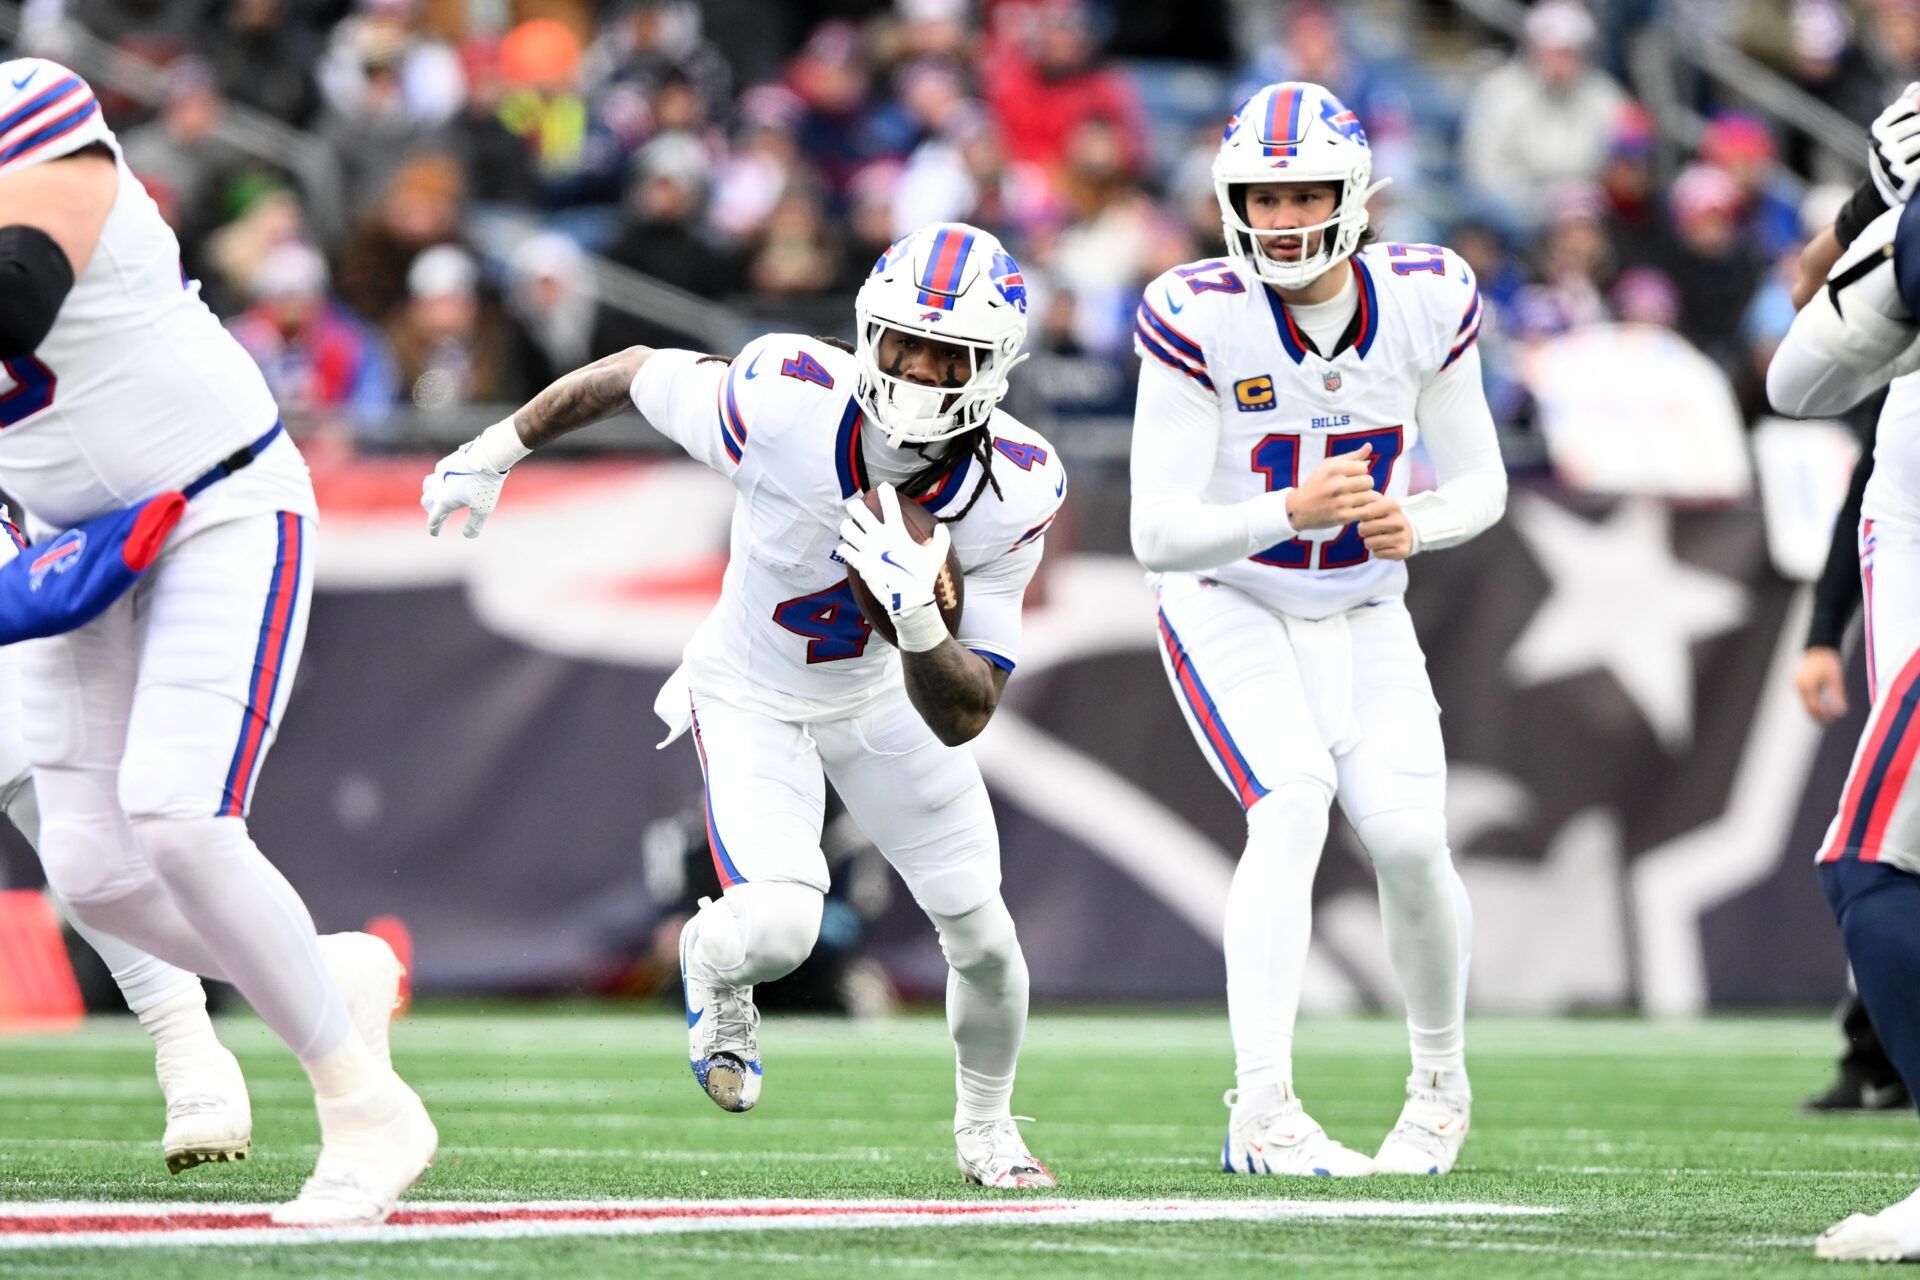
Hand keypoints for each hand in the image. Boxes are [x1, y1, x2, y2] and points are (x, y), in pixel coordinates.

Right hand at [421, 442, 508, 538]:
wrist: (488, 457)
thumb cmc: (486, 485)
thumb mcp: (483, 509)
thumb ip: (474, 524)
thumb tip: (468, 535)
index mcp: (445, 501)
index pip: (434, 519)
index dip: (434, 528)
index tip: (435, 533)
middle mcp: (438, 487)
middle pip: (427, 502)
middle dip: (431, 511)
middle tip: (440, 517)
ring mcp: (440, 474)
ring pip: (427, 486)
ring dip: (430, 494)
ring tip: (436, 498)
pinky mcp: (446, 463)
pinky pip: (436, 473)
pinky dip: (438, 480)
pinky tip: (446, 480)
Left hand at [836, 483, 952, 617]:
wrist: (908, 600)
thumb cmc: (922, 577)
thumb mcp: (937, 556)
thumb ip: (942, 538)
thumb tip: (941, 527)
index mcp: (896, 533)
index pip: (890, 504)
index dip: (885, 491)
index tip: (883, 487)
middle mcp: (878, 537)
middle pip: (858, 509)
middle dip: (855, 505)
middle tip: (857, 507)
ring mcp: (866, 550)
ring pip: (846, 528)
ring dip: (847, 526)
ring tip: (851, 528)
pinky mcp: (859, 564)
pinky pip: (844, 550)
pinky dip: (845, 548)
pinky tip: (849, 548)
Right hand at [1287, 444, 1375, 529]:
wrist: (1298, 509)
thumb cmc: (1316, 484)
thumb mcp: (1328, 466)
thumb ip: (1350, 456)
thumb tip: (1369, 445)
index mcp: (1333, 469)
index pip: (1363, 467)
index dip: (1359, 472)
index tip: (1351, 477)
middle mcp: (1336, 484)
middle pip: (1369, 481)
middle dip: (1364, 485)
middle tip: (1354, 489)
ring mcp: (1339, 502)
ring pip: (1369, 496)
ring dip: (1364, 498)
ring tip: (1355, 499)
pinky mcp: (1342, 517)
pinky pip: (1366, 511)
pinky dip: (1364, 510)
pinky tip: (1356, 508)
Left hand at [1354, 494, 1414, 559]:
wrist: (1412, 531)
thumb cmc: (1388, 517)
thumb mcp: (1380, 504)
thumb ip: (1364, 502)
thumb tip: (1347, 506)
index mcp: (1392, 506)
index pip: (1364, 512)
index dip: (1359, 517)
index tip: (1364, 517)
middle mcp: (1398, 522)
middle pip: (1363, 529)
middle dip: (1362, 530)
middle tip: (1370, 529)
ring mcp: (1401, 537)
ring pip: (1368, 543)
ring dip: (1369, 542)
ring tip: (1378, 537)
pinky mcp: (1401, 551)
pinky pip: (1377, 553)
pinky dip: (1377, 551)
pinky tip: (1385, 545)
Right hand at [1795, 646, 1848, 723]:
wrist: (1819, 647)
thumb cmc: (1829, 662)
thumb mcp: (1836, 679)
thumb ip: (1837, 695)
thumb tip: (1841, 712)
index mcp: (1807, 686)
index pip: (1814, 707)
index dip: (1823, 715)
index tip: (1833, 720)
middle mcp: (1799, 686)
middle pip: (1807, 707)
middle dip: (1817, 716)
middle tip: (1829, 722)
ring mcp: (1797, 684)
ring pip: (1804, 703)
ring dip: (1814, 710)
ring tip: (1825, 716)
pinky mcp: (1798, 682)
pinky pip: (1804, 697)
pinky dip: (1811, 703)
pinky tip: (1820, 705)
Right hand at [1871, 83, 1919, 207]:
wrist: (1887, 189)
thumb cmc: (1895, 151)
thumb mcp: (1894, 128)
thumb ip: (1907, 105)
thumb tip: (1916, 88)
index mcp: (1877, 129)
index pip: (1909, 106)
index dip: (1917, 110)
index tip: (1916, 116)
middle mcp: (1880, 144)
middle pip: (1917, 123)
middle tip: (1915, 138)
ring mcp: (1891, 160)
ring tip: (1914, 146)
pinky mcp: (1903, 176)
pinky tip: (1918, 160)